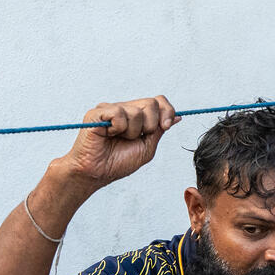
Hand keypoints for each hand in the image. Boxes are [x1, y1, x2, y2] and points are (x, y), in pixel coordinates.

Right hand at [59, 96, 179, 189]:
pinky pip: (119, 113)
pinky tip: (108, 135)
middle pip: (151, 103)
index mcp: (137, 115)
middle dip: (150, 126)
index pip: (158, 101)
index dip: (167, 111)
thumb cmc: (118, 162)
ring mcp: (110, 108)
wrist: (97, 173)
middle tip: (134, 138)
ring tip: (119, 139)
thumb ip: (160, 130)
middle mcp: (124, 108)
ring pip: (136, 111)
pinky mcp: (97, 112)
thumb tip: (177, 116)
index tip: (165, 127)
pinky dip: (118, 129)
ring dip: (132, 132)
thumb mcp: (147, 147)